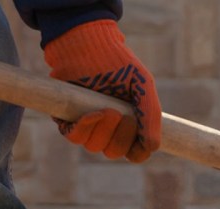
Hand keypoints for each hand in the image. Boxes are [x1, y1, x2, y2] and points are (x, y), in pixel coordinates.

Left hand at [43, 20, 161, 162]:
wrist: (87, 44)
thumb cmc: (118, 63)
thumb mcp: (144, 86)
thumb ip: (152, 116)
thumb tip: (152, 148)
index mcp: (129, 125)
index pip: (134, 154)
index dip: (136, 151)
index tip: (138, 133)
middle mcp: (107, 129)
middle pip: (113, 152)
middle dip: (120, 136)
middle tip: (121, 113)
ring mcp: (87, 125)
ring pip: (94, 146)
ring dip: (103, 130)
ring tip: (107, 108)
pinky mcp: (67, 119)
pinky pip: (75, 137)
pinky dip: (85, 127)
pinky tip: (92, 112)